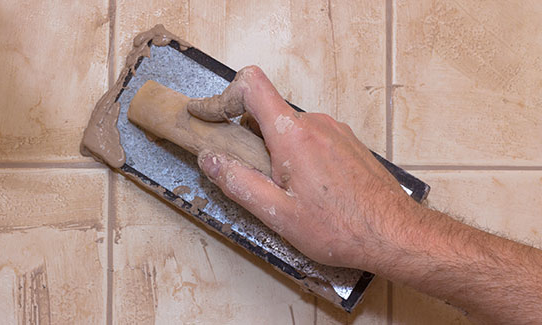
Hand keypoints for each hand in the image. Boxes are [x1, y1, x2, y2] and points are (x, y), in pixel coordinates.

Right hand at [188, 66, 416, 269]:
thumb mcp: (279, 215)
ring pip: (290, 128)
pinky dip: (298, 154)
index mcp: (294, 136)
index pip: (251, 86)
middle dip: (250, 140)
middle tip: (253, 176)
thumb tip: (211, 159)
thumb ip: (239, 183)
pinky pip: (311, 137)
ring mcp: (335, 131)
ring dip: (276, 151)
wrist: (394, 233)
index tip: (208, 117)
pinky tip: (310, 188)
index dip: (223, 97)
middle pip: (267, 113)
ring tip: (287, 191)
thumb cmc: (341, 227)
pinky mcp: (347, 142)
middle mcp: (316, 123)